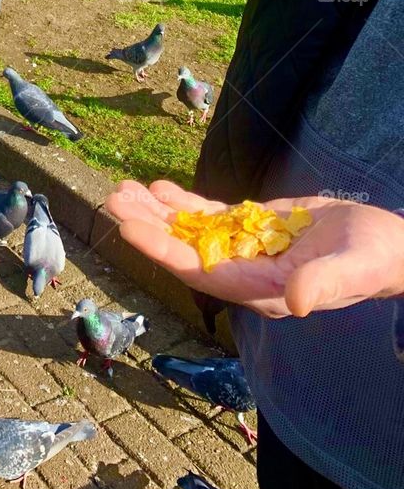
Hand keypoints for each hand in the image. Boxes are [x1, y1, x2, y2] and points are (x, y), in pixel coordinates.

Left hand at [105, 179, 403, 317]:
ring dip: (156, 211)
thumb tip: (296, 301)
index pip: (199, 271)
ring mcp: (244, 250)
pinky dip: (182, 203)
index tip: (128, 228)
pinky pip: (208, 217)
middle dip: (147, 226)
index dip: (161, 250)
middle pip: (183, 249)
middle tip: (112, 200)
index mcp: (260, 289)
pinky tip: (159, 187)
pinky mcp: (252, 229)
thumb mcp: (353, 269)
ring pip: (189, 231)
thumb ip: (323, 284)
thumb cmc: (373, 260)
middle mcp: (244, 272)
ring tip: (122, 189)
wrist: (387, 248)